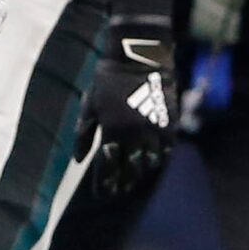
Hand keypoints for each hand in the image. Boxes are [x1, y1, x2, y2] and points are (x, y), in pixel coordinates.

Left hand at [86, 19, 177, 194]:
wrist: (138, 55)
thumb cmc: (107, 79)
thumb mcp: (89, 104)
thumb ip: (83, 134)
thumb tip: (78, 160)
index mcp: (111, 129)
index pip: (106, 166)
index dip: (103, 183)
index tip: (102, 194)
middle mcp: (133, 133)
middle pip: (128, 169)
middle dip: (122, 182)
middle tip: (117, 191)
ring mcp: (153, 128)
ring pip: (149, 163)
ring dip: (140, 174)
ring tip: (134, 180)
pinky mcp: (169, 122)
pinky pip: (167, 150)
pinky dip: (159, 160)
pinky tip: (152, 164)